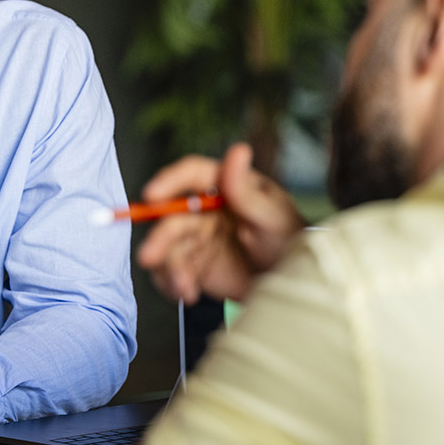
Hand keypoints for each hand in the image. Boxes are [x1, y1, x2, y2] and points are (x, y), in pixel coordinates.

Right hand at [136, 142, 305, 303]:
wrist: (293, 283)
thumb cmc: (289, 240)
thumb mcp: (273, 216)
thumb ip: (247, 192)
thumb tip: (238, 151)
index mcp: (224, 186)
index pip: (191, 175)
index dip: (169, 181)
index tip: (152, 195)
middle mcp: (204, 208)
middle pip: (171, 216)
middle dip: (159, 238)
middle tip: (150, 256)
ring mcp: (196, 237)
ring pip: (168, 247)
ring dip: (169, 268)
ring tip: (184, 287)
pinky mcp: (193, 265)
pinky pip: (171, 272)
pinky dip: (172, 284)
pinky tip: (187, 293)